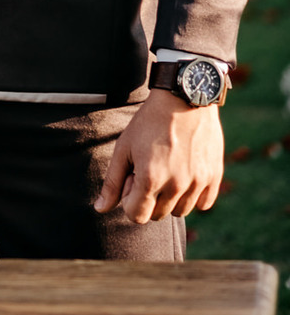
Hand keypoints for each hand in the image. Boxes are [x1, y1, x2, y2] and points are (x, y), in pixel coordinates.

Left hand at [94, 91, 223, 222]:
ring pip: (181, 211)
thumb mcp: (124, 147)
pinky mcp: (214, 176)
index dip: (130, 200)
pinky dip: (194, 195)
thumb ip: (113, 181)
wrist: (183, 97)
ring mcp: (198, 182)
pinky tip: (185, 173)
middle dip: (149, 198)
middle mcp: (176, 185)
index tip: (132, 179)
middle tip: (149, 170)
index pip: (137, 216)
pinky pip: (204, 204)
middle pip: (158, 215)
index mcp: (151, 178)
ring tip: (167, 169)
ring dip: (171, 198)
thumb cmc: (149, 121)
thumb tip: (100, 209)